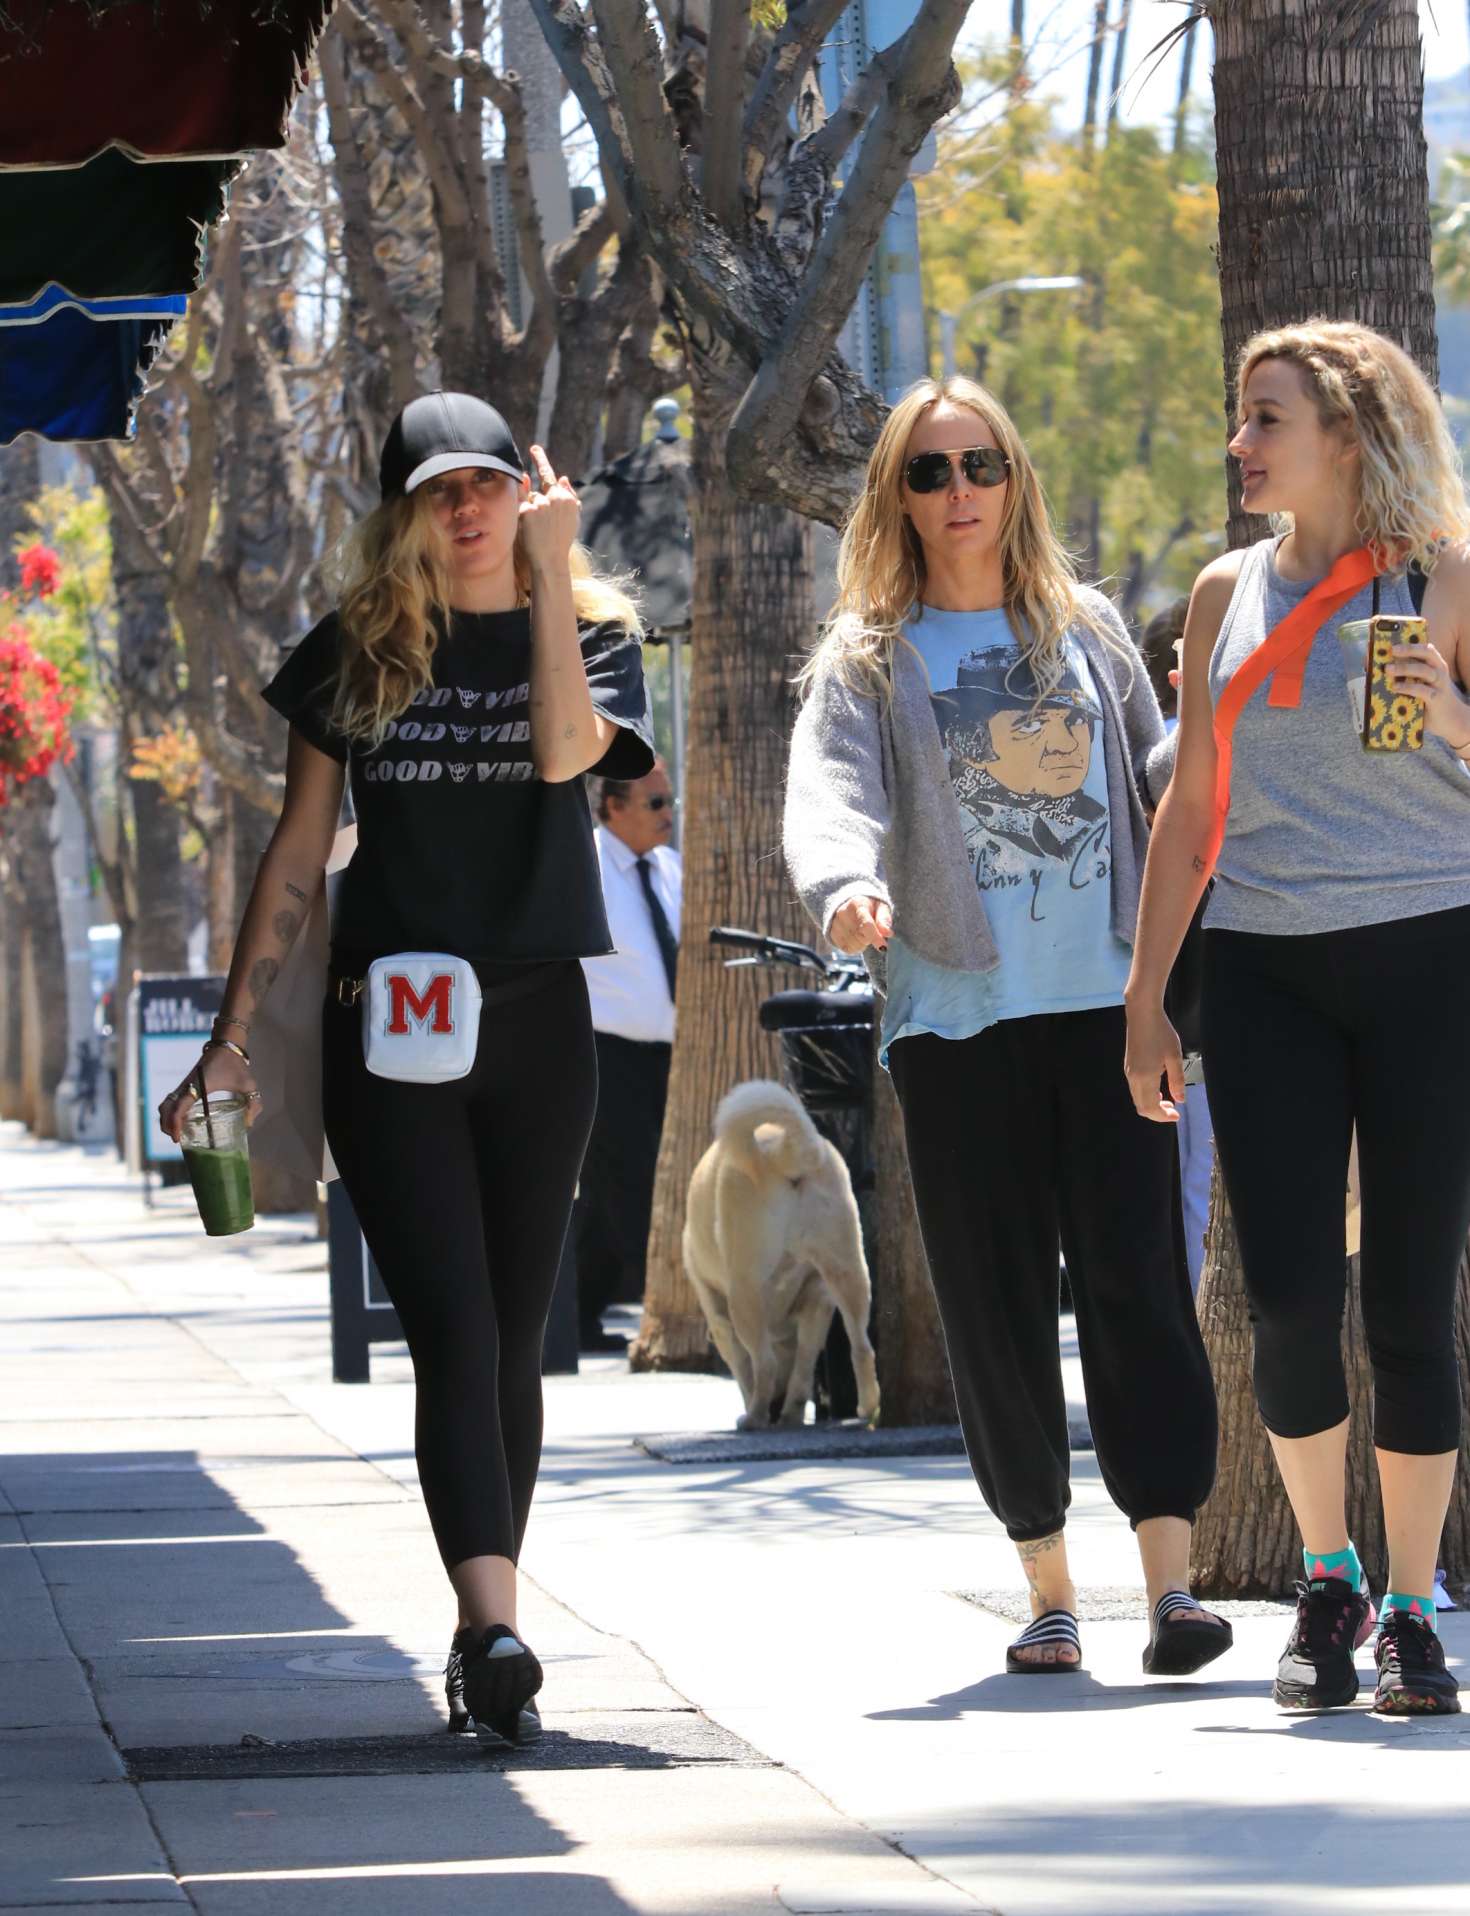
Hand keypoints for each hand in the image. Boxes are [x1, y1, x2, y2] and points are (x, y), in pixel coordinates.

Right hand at [157, 1044, 258, 1144]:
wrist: (225, 1046)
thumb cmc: (236, 1065)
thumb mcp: (249, 1084)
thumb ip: (253, 1103)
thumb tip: (248, 1124)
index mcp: (198, 1085)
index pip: (180, 1106)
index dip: (175, 1123)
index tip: (178, 1138)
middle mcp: (187, 1086)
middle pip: (166, 1108)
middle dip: (167, 1125)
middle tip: (177, 1140)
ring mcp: (184, 1085)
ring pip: (165, 1104)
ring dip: (166, 1119)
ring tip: (177, 1134)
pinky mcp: (185, 1085)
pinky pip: (171, 1100)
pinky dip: (171, 1113)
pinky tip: (182, 1123)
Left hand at [517, 444, 579, 572]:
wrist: (552, 560)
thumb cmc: (562, 541)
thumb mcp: (573, 520)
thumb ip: (570, 497)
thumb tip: (563, 477)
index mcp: (567, 498)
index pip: (550, 476)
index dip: (540, 460)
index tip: (533, 448)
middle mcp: (555, 497)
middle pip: (539, 493)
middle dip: (539, 505)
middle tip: (529, 488)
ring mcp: (541, 503)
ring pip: (530, 501)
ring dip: (532, 514)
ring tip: (540, 532)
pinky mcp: (528, 510)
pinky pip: (521, 509)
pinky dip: (524, 519)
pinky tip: (532, 531)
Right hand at [829, 896, 891, 954]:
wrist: (847, 902)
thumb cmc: (869, 906)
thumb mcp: (881, 906)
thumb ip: (884, 919)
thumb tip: (888, 933)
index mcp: (857, 904)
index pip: (866, 924)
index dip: (876, 937)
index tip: (884, 947)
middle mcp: (842, 913)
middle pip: (861, 938)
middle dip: (871, 938)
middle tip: (872, 930)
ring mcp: (835, 924)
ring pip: (855, 945)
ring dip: (863, 943)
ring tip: (862, 932)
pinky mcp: (832, 934)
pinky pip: (847, 949)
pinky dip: (855, 947)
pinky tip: (856, 937)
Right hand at [1124, 998, 1184, 1123]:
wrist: (1142, 1014)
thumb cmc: (1161, 1033)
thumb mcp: (1174, 1057)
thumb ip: (1177, 1081)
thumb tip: (1180, 1100)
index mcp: (1145, 1077)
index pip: (1151, 1108)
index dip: (1163, 1116)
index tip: (1177, 1116)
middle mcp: (1133, 1078)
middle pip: (1141, 1107)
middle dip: (1157, 1114)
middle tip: (1174, 1112)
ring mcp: (1129, 1072)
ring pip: (1138, 1099)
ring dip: (1152, 1105)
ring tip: (1169, 1101)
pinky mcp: (1128, 1067)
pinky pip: (1136, 1089)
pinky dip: (1147, 1096)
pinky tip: (1159, 1089)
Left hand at [1387, 640, 1469, 750]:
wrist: (1451, 720)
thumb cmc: (1429, 700)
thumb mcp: (1419, 685)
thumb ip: (1404, 676)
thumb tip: (1374, 671)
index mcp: (1434, 665)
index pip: (1425, 648)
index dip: (1409, 643)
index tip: (1392, 640)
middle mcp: (1439, 671)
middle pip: (1427, 653)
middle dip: (1409, 649)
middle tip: (1392, 650)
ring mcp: (1439, 684)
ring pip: (1424, 671)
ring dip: (1404, 668)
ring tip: (1387, 669)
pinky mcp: (1436, 699)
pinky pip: (1422, 691)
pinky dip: (1408, 688)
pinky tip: (1395, 687)